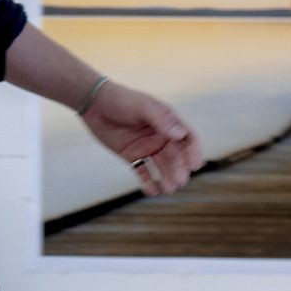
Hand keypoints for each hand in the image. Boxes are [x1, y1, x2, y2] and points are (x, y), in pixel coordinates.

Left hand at [83, 80, 202, 195]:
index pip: (187, 139)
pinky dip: (148, 183)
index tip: (195, 165)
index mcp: (167, 123)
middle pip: (176, 156)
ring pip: (161, 167)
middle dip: (179, 169)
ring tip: (168, 189)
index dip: (194, 152)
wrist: (94, 103)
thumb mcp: (142, 107)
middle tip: (179, 181)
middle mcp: (160, 137)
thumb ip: (161, 120)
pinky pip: (143, 172)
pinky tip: (152, 191)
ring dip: (167, 178)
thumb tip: (180, 135)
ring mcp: (146, 147)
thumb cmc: (121, 100)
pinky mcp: (132, 156)